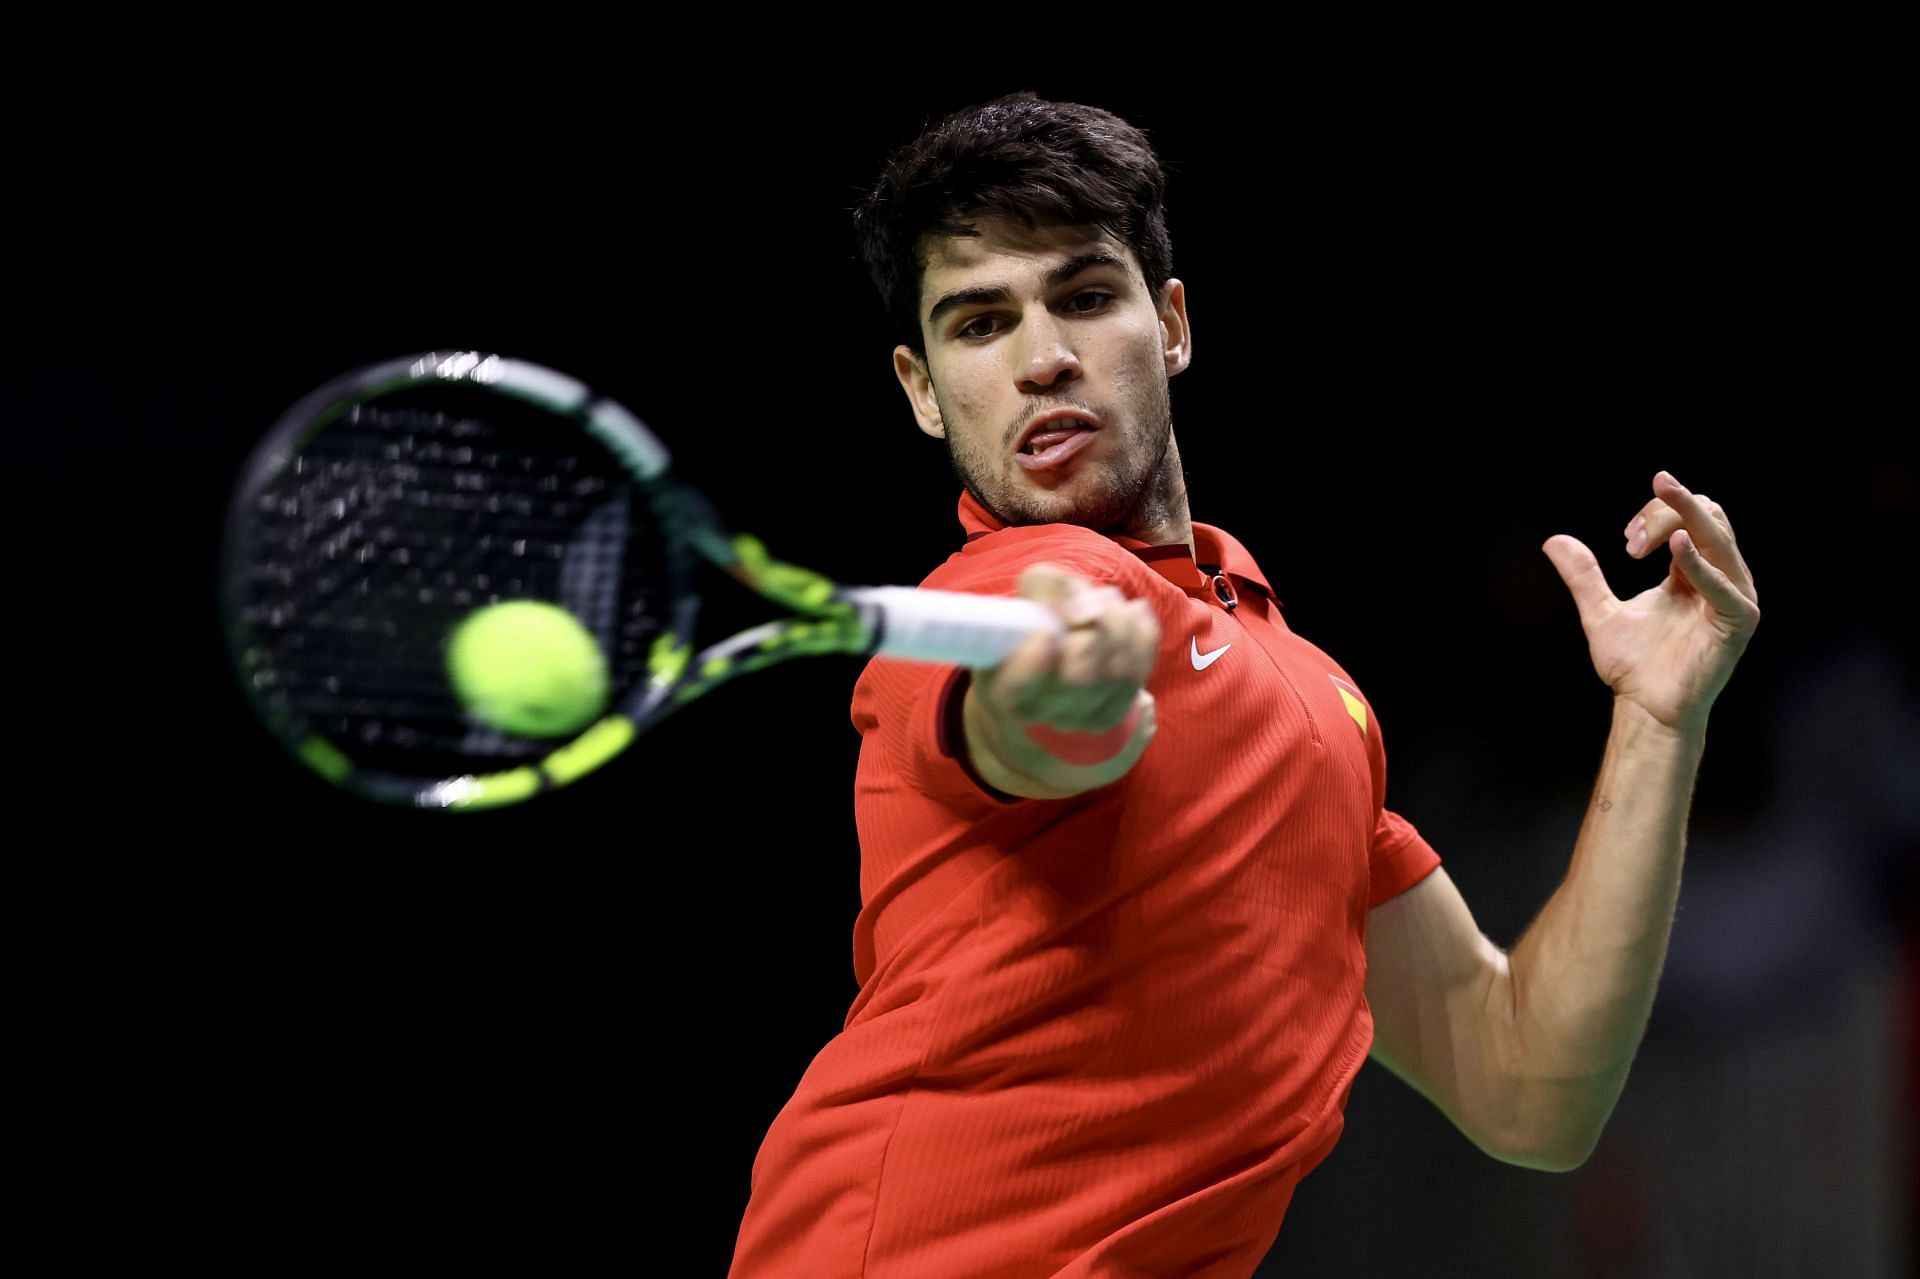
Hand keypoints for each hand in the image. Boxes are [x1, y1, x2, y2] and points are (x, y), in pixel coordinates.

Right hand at [965, 563, 1158, 790]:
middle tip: (1097, 599)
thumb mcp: (1035, 587)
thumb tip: (1083, 614)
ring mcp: (1077, 718)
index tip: (1046, 630)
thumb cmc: (1041, 612)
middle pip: (1080, 678)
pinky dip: (1142, 636)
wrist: (1062, 638)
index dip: (1035, 660)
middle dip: (1099, 628)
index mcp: (1004, 684)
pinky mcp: (1110, 714)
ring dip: (1123, 626)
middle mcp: (1039, 711)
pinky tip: (1132, 616)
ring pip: (1116, 675)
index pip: (1018, 686)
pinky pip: (1139, 673)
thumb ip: (1051, 589)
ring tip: (1111, 602)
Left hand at [1541, 471, 1759, 737]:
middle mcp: (1719, 577)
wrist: (1646, 707)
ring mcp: (1733, 597)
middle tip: (1630, 538)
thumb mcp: (1600, 611)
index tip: (1626, 540)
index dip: (1655, 515)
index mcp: (1693, 569)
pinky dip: (1699, 563)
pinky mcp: (1739, 620)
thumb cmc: (1633, 665)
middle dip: (1666, 512)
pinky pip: (1724, 584)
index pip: (1688, 517)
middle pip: (1708, 516)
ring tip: (1644, 531)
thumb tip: (1554, 541)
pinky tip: (1678, 545)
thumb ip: (1583, 575)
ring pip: (1720, 539)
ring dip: (1684, 520)